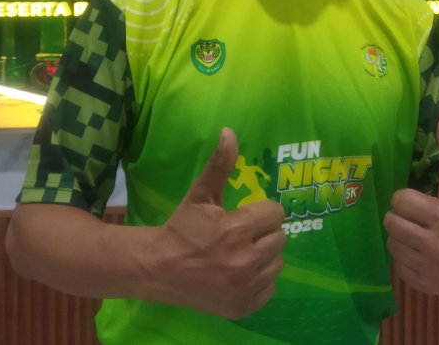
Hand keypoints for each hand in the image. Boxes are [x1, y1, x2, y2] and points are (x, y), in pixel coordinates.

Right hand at [146, 127, 285, 318]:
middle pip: (279, 238)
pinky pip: (270, 287)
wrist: (158, 269)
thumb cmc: (182, 228)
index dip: (261, 211)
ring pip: (277, 263)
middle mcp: (245, 260)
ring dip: (264, 256)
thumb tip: (230, 132)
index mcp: (236, 229)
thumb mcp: (200, 194)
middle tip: (241, 235)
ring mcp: (245, 287)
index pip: (275, 213)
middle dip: (263, 233)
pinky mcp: (243, 306)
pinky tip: (239, 273)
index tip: (245, 215)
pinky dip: (259, 280)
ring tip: (240, 253)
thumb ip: (220, 164)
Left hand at [383, 116, 438, 294]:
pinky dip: (407, 259)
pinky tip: (423, 253)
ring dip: (402, 237)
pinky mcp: (428, 286)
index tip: (420, 201)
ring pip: (392, 244)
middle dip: (402, 217)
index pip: (399, 201)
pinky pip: (398, 267)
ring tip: (421, 234)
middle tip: (418, 218)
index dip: (407, 198)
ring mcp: (432, 269)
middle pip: (391, 223)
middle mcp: (437, 246)